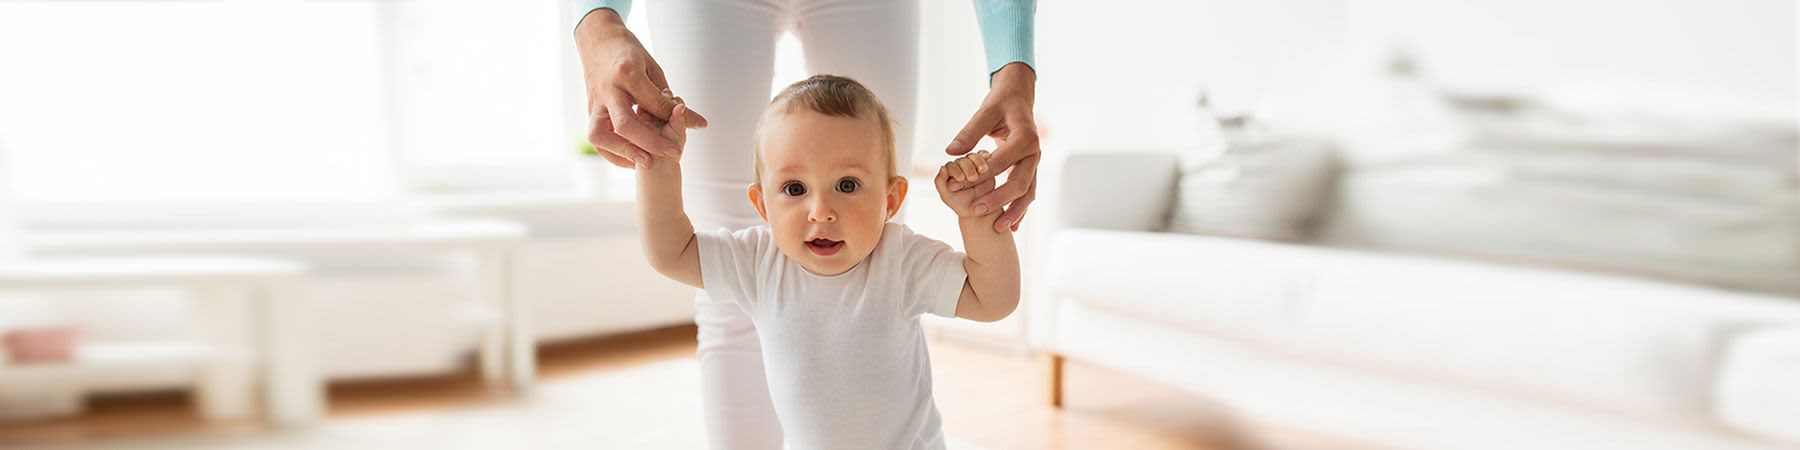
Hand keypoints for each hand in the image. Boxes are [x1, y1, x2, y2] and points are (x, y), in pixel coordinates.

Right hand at [575, 8, 707, 168]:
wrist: (597, 41)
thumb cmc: (628, 53)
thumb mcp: (653, 69)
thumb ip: (669, 99)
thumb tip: (699, 124)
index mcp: (627, 73)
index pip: (652, 102)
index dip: (671, 119)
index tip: (686, 134)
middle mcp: (608, 89)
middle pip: (624, 124)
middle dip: (650, 143)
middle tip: (672, 154)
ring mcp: (595, 101)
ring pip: (600, 135)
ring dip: (623, 152)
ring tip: (646, 161)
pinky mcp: (590, 110)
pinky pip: (596, 138)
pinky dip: (612, 153)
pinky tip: (631, 159)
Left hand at [935, 151, 997, 217]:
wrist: (981, 210)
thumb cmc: (962, 205)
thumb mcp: (948, 197)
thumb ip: (940, 183)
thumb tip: (942, 167)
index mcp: (949, 173)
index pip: (950, 166)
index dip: (955, 170)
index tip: (961, 178)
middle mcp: (960, 167)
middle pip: (962, 160)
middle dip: (967, 167)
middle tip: (972, 178)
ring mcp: (973, 164)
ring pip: (973, 156)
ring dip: (977, 160)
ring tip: (983, 170)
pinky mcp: (985, 164)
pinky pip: (984, 155)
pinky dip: (985, 155)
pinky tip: (988, 157)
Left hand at [945, 63, 1037, 231]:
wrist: (1020, 97)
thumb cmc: (1001, 103)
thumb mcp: (985, 112)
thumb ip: (969, 132)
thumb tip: (951, 151)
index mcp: (1025, 137)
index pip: (1001, 162)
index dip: (980, 175)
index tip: (960, 186)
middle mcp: (1034, 153)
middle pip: (1019, 182)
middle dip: (999, 199)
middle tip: (977, 211)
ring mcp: (1034, 163)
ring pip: (1028, 193)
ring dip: (1014, 211)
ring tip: (999, 228)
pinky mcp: (1031, 169)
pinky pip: (1028, 192)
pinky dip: (1020, 209)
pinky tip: (1012, 226)